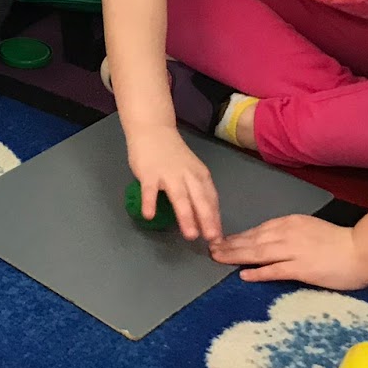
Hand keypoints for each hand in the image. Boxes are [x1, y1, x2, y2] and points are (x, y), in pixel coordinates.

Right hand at [125, 124, 222, 241]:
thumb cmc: (172, 154)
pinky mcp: (149, 173)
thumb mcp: (191, 170)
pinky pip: (149, 190)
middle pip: (199, 199)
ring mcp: (168, 174)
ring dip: (186, 216)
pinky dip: (150, 202)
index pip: (211, 199)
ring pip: (179, 196)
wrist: (153, 129)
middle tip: (211, 238)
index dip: (215, 218)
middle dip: (207, 220)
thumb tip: (203, 217)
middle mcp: (188, 175)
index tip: (219, 237)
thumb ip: (196, 190)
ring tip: (190, 235)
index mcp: (200, 175)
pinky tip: (149, 215)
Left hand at [210, 215, 367, 289]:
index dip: (238, 236)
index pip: (257, 230)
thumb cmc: (340, 242)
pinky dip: (258, 272)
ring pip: (257, 253)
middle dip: (229, 245)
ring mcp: (293, 251)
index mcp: (289, 223)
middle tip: (211, 249)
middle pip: (252, 240)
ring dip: (235, 256)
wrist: (363, 249)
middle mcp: (287, 234)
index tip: (222, 240)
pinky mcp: (301, 267)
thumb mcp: (310, 229)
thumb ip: (290, 233)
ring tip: (218, 259)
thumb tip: (271, 241)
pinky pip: (275, 270)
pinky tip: (244, 275)